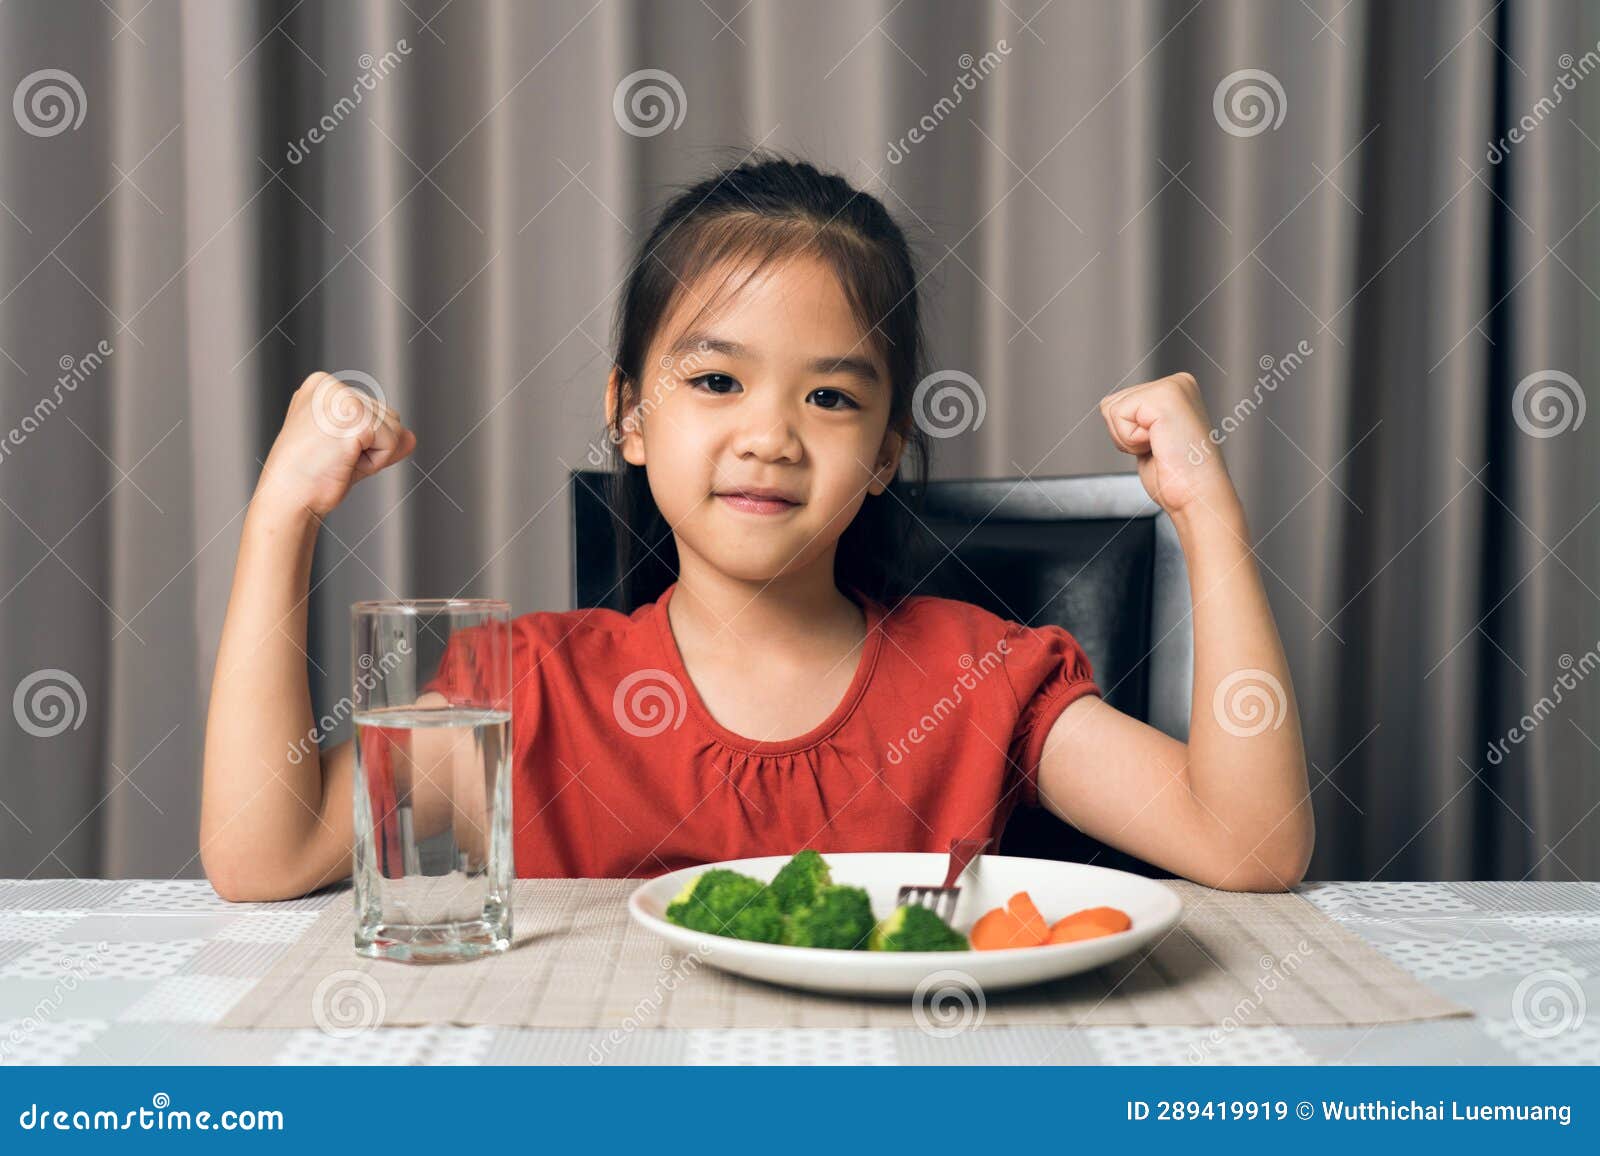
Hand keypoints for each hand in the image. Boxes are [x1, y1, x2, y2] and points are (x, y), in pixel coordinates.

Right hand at [254, 372, 416, 519]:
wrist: (287, 498)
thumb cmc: (311, 477)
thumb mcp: (352, 450)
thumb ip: (383, 438)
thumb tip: (412, 437)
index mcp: (323, 386)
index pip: (375, 410)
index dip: (363, 441)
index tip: (328, 450)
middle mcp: (331, 386)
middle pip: (390, 416)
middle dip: (371, 447)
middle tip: (333, 458)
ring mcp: (342, 399)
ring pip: (395, 429)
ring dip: (373, 455)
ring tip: (337, 459)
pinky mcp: (354, 417)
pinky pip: (393, 444)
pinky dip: (375, 463)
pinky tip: (343, 462)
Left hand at [1098, 372, 1237, 518]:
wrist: (1198, 496)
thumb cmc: (1178, 478)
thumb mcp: (1151, 437)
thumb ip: (1137, 419)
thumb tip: (1112, 409)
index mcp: (1176, 390)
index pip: (1118, 403)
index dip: (1127, 435)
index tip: (1159, 446)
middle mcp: (1177, 383)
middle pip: (1111, 403)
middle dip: (1125, 435)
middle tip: (1159, 448)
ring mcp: (1172, 386)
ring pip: (1111, 408)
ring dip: (1128, 438)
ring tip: (1160, 446)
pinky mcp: (1164, 396)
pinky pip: (1118, 415)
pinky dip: (1131, 439)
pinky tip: (1159, 444)